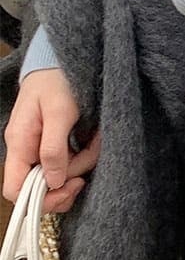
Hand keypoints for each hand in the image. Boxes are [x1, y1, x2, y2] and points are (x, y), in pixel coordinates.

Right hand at [2, 70, 101, 214]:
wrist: (61, 60)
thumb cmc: (57, 80)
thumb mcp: (59, 112)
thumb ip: (53, 148)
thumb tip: (52, 182)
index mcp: (19, 144)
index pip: (14, 190)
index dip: (39, 198)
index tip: (67, 187)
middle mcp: (26, 150)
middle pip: (41, 187)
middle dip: (69, 179)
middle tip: (88, 161)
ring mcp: (40, 148)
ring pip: (60, 175)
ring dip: (82, 163)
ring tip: (95, 141)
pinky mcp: (54, 144)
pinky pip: (69, 161)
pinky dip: (85, 155)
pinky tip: (94, 141)